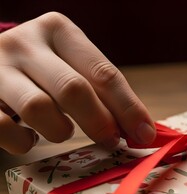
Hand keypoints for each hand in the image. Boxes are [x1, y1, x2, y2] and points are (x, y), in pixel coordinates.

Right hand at [0, 12, 154, 153]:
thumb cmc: (43, 71)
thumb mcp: (72, 67)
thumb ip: (103, 92)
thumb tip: (142, 130)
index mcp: (58, 30)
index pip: (103, 72)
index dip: (128, 108)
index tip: (145, 135)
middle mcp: (25, 42)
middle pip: (73, 89)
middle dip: (100, 122)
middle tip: (112, 141)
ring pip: (38, 108)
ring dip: (60, 130)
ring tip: (62, 131)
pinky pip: (4, 128)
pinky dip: (25, 142)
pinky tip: (30, 138)